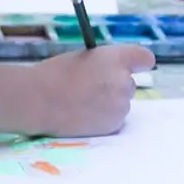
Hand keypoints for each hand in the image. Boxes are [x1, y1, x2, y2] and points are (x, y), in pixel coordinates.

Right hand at [36, 44, 156, 136]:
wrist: (40, 100)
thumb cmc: (54, 75)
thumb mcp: (82, 58)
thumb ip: (102, 64)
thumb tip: (107, 74)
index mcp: (116, 58)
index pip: (144, 58)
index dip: (139, 62)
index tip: (137, 66)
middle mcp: (124, 81)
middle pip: (128, 84)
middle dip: (114, 87)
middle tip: (90, 90)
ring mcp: (121, 105)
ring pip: (120, 104)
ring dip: (108, 105)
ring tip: (82, 105)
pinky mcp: (114, 125)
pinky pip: (113, 121)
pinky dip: (102, 120)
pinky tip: (82, 117)